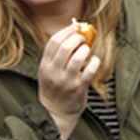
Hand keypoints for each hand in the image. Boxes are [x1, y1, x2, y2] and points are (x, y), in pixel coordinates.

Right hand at [37, 23, 101, 139]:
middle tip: (82, 38)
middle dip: (77, 38)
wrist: (55, 113)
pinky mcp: (78, 88)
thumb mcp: (49, 71)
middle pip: (65, 47)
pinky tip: (94, 61)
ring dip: (85, 49)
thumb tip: (73, 35)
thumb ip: (57, 55)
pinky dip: (94, 62)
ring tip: (86, 50)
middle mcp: (54, 72)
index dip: (66, 31)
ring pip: (77, 57)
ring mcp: (66, 80)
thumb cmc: (55, 89)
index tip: (75, 26)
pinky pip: (89, 70)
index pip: (53, 42)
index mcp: (45, 65)